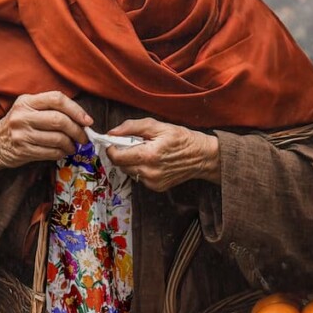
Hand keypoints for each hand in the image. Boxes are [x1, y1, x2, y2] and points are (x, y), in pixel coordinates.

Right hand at [0, 92, 91, 175]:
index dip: (76, 109)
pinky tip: (63, 151)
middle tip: (84, 137)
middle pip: (59, 120)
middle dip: (77, 130)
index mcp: (27, 101)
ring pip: (57, 138)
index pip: (57, 99)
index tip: (87, 120)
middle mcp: (23, 115)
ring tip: (73, 146)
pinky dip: (62, 153)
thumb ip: (49, 108)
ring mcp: (22, 133)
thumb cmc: (18, 125)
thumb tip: (81, 118)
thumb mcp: (28, 109)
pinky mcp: (23, 150)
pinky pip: (51, 152)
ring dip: (71, 144)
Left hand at [105, 118, 220, 191]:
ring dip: (131, 162)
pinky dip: (141, 169)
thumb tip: (112, 132)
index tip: (113, 142)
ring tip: (145, 152)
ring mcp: (153, 182)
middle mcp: (149, 172)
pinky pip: (139, 178)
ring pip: (129, 172)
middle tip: (133, 144)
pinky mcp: (157, 187)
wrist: (202, 156)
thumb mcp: (157, 126)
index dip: (111, 149)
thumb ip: (131, 127)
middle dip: (122, 154)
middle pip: (121, 165)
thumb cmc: (181, 138)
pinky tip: (152, 161)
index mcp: (148, 155)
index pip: (116, 157)